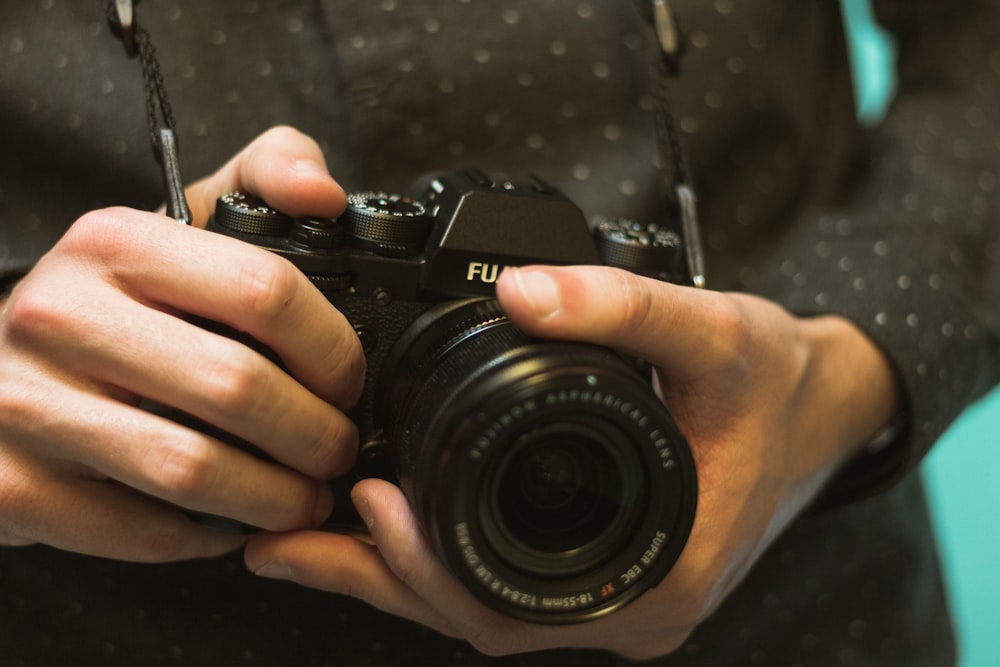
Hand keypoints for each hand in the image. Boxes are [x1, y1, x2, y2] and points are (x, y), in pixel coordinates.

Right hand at [0, 127, 362, 561]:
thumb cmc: (118, 302)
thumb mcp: (184, 219)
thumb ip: (265, 175)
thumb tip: (325, 194)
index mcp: (113, 242)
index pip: (264, 290)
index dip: (332, 348)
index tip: (347, 380)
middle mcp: (59, 316)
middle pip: (238, 388)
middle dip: (316, 434)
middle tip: (335, 449)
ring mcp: (25, 404)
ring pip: (195, 470)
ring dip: (275, 498)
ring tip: (303, 496)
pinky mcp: (12, 485)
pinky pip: (144, 529)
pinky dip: (208, 536)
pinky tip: (231, 522)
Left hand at [244, 264, 899, 659]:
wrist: (824, 408)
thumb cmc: (777, 384)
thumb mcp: (716, 331)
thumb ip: (621, 305)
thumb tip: (520, 289)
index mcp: (662, 570)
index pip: (521, 604)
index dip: (431, 565)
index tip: (366, 502)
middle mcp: (634, 606)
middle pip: (483, 618)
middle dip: (381, 582)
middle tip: (287, 540)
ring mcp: (617, 600)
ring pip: (486, 610)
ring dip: (398, 581)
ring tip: (305, 544)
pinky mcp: (602, 578)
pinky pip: (506, 587)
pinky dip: (440, 566)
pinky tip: (386, 535)